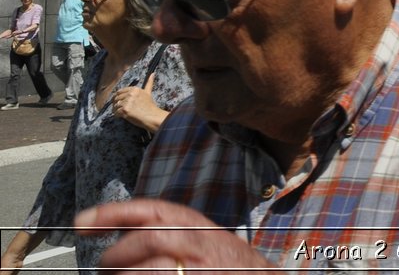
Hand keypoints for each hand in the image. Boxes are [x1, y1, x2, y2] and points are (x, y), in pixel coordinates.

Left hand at [80, 199, 278, 272]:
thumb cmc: (234, 270)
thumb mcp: (208, 244)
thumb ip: (174, 236)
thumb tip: (128, 235)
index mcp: (199, 229)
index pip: (153, 210)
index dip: (114, 212)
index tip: (81, 221)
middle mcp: (200, 245)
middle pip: (145, 239)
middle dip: (116, 256)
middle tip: (106, 267)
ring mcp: (197, 268)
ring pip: (146, 270)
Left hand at [112, 78, 161, 132]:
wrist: (152, 116)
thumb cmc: (150, 106)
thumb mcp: (148, 92)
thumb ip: (149, 83)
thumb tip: (153, 73)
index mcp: (134, 89)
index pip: (120, 92)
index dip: (117, 97)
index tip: (118, 101)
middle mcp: (130, 94)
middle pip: (116, 98)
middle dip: (116, 104)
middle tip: (118, 108)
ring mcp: (127, 102)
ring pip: (115, 106)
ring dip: (116, 110)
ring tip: (120, 113)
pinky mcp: (124, 110)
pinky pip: (116, 112)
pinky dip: (117, 115)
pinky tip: (121, 116)